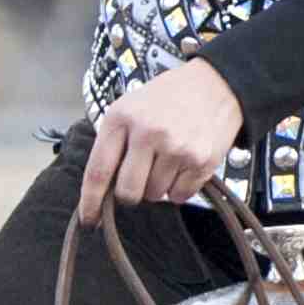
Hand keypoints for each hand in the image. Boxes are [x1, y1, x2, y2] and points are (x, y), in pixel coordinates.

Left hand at [77, 60, 245, 224]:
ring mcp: (176, 148)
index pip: (98, 171)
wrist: (215, 84)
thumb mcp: (130, 106)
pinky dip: (179, 187)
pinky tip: (183, 164)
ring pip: (155, 196)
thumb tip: (102, 188)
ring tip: (167, 159)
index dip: (90, 201)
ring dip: (158, 186)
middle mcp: (148, 133)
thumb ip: (114, 141)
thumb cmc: (168, 97)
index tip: (88, 219)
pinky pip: (180, 196)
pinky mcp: (200, 161)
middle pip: (128, 192)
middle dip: (131, 193)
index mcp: (122, 117)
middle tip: (140, 177)